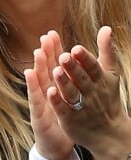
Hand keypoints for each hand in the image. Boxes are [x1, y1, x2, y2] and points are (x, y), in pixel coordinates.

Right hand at [24, 30, 73, 159]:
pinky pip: (37, 100)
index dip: (52, 50)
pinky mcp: (37, 115)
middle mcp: (44, 93)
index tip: (53, 34)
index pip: (53, 66)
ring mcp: (39, 103)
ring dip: (37, 67)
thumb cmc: (63, 121)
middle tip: (45, 37)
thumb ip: (71, 83)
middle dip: (44, 53)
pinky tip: (32, 77)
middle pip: (44, 70)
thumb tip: (76, 65)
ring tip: (38, 52)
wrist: (56, 146)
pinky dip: (34, 88)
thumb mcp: (69, 101)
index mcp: (54, 88)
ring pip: (38, 82)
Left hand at [46, 26, 125, 156]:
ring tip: (55, 71)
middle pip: (81, 79)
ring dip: (64, 82)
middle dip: (72, 68)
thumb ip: (106, 52)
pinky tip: (50, 92)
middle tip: (63, 56)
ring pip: (72, 93)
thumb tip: (105, 28)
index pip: (93, 67)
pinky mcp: (71, 119)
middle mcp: (92, 92)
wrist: (109, 132)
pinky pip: (64, 109)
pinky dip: (57, 101)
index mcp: (101, 80)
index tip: (76, 48)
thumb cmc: (106, 97)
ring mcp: (81, 106)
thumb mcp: (110, 74)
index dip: (85, 58)